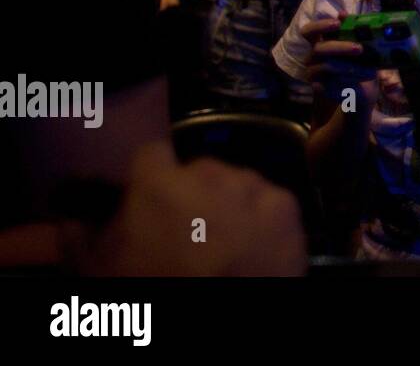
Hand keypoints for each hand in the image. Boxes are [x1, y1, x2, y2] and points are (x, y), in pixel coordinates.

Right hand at [78, 141, 305, 275]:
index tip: (149, 198)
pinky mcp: (286, 206)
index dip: (150, 176)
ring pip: (236, 182)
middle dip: (192, 193)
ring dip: (229, 202)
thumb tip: (71, 220)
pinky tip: (252, 245)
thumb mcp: (99, 273)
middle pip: (198, 170)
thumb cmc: (154, 292)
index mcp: (157, 186)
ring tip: (222, 240)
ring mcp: (252, 188)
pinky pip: (269, 199)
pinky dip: (262, 217)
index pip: (151, 154)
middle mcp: (208, 176)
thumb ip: (80, 239)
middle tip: (187, 230)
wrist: (222, 327)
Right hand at [301, 17, 378, 111]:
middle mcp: (312, 56)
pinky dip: (350, 81)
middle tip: (360, 48)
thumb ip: (351, 30)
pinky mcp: (319, 88)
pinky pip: (332, 84)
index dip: (320, 26)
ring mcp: (313, 73)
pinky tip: (362, 81)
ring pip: (328, 67)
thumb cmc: (357, 62)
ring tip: (370, 71)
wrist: (359, 89)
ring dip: (351, 67)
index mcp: (319, 42)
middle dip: (340, 47)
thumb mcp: (358, 46)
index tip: (337, 23)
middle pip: (319, 49)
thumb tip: (343, 13)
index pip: (309, 31)